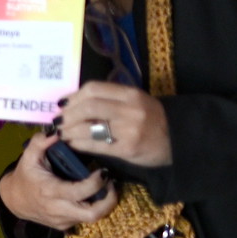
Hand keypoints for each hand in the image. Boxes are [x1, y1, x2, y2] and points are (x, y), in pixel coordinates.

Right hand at [0, 131, 118, 230]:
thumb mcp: (29, 156)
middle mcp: (58, 209)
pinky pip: (84, 219)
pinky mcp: (65, 226)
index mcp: (50, 191)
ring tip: (107, 187)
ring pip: (92, 218)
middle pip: (92, 214)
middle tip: (112, 183)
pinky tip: (94, 194)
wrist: (15, 200)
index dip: (96, 183)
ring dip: (104, 204)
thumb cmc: (25, 175)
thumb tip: (57, 131)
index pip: (80, 192)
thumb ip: (41, 141)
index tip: (104, 171)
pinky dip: (93, 207)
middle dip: (109, 200)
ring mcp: (62, 220)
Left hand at [56, 81, 171, 166]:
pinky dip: (79, 144)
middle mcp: (130, 109)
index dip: (73, 96)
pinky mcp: (127, 148)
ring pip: (89, 126)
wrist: (177, 142)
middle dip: (68, 115)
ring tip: (62, 133)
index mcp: (130, 94)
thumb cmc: (151, 120)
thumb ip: (109, 100)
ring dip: (70, 130)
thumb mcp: (134, 102)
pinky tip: (73, 143)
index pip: (93, 89)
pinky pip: (96, 145)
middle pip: (89, 106)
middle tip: (59, 121)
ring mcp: (129, 129)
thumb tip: (72, 103)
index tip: (62, 104)